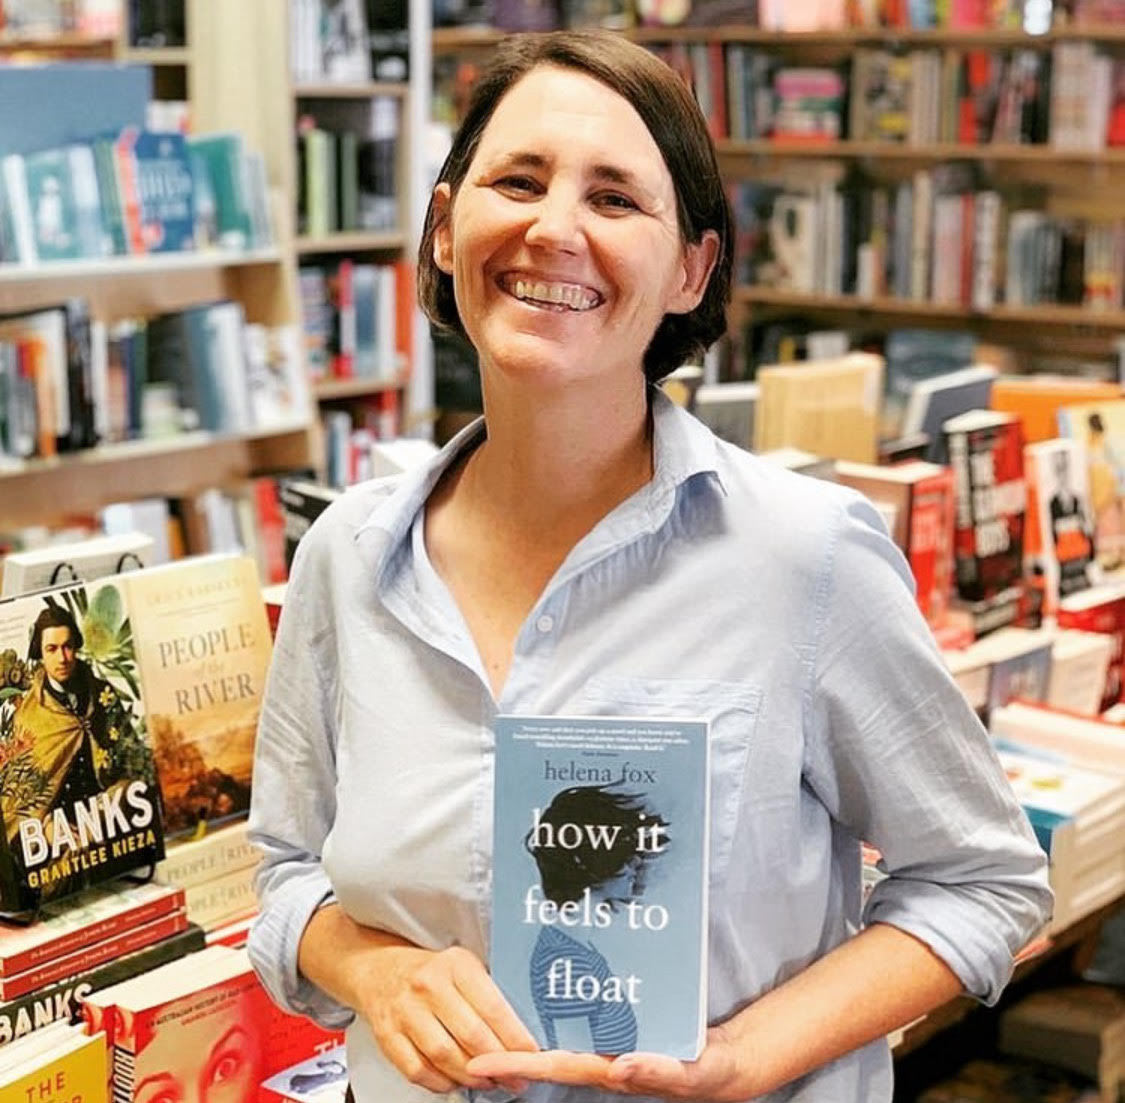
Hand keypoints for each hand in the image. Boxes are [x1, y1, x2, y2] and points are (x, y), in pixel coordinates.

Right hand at [358, 944, 538, 1095]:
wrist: (379, 969)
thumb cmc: (431, 972)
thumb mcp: (463, 966)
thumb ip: (488, 993)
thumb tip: (521, 1032)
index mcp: (455, 965)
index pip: (493, 1007)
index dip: (515, 1037)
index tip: (531, 1054)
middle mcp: (429, 986)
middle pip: (471, 1035)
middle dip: (498, 1063)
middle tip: (515, 1078)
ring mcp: (405, 1011)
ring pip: (445, 1056)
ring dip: (472, 1076)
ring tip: (488, 1082)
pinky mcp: (387, 1035)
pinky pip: (417, 1070)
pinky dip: (439, 1082)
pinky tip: (454, 1081)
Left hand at [466, 1021, 752, 1099]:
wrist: (729, 1063)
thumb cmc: (710, 1071)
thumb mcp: (692, 1073)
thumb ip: (658, 1071)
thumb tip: (619, 1068)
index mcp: (615, 1069)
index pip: (559, 1066)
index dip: (520, 1064)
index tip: (482, 1065)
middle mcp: (606, 1059)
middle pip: (549, 1055)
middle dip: (510, 1053)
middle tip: (468, 1048)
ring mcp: (612, 1047)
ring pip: (562, 1040)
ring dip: (529, 1034)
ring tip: (493, 1016)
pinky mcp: (623, 1031)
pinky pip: (584, 1025)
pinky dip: (561, 1014)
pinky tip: (546, 996)